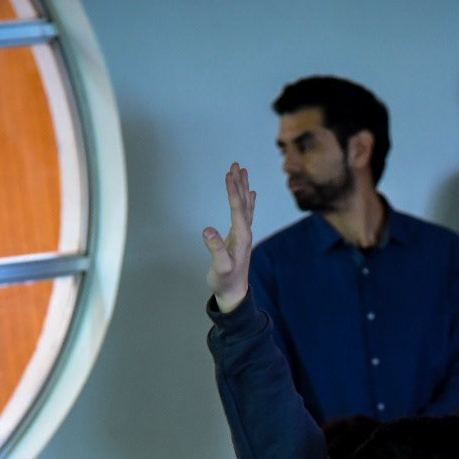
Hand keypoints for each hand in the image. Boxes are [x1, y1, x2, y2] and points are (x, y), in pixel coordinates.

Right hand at [202, 163, 257, 311]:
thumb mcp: (219, 267)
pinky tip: (250, 192)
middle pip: (244, 202)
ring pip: (245, 205)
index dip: (233, 191)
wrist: (234, 294)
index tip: (229, 174)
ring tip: (241, 171)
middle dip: (239, 183)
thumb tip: (208, 230)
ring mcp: (244, 234)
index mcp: (241, 237)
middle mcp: (245, 233)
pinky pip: (245, 213)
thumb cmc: (225, 281)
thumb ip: (216, 249)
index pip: (237, 208)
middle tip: (235, 164)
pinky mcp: (240, 237)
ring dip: (242, 187)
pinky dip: (246, 200)